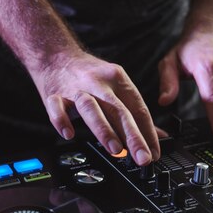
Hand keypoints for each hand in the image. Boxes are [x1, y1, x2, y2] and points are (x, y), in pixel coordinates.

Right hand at [32, 52, 159, 165]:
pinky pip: (57, 109)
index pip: (138, 108)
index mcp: (117, 79)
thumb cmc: (88, 75)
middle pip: (119, 110)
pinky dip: (62, 121)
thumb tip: (158, 136)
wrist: (56, 55)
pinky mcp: (54, 95)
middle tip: (142, 157)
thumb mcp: (116, 85)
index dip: (148, 133)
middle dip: (133, 136)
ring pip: (91, 108)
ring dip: (104, 129)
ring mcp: (75, 89)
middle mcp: (98, 83)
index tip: (154, 153)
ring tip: (115, 150)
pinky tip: (69, 134)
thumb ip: (135, 112)